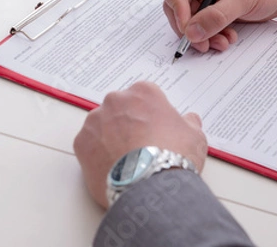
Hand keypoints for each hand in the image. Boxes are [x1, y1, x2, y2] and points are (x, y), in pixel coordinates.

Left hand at [73, 82, 206, 208]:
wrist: (150, 184)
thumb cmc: (174, 155)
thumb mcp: (195, 136)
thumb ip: (189, 123)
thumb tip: (190, 119)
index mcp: (143, 92)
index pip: (145, 97)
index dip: (151, 114)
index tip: (155, 129)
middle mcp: (116, 100)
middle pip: (121, 108)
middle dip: (127, 123)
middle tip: (140, 145)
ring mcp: (95, 121)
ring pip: (102, 126)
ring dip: (110, 137)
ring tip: (126, 160)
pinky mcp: (81, 142)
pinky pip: (89, 145)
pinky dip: (97, 154)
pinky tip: (112, 168)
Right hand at [157, 0, 276, 52]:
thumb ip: (217, 16)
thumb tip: (193, 32)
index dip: (175, 5)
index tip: (188, 26)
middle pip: (175, 5)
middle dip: (190, 27)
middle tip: (201, 43)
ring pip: (188, 20)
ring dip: (202, 35)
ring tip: (222, 42)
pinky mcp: (210, 6)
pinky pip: (201, 26)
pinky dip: (211, 36)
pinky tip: (227, 38)